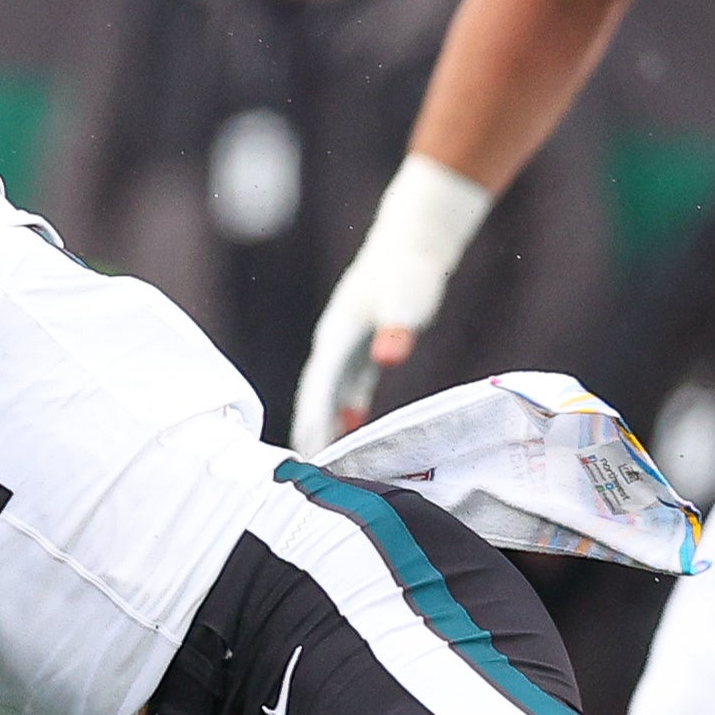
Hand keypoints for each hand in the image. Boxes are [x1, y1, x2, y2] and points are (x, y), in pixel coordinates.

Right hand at [287, 155, 493, 451]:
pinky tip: (351, 428)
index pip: (321, 388)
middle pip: (315, 395)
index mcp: (338, 336)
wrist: (410, 244)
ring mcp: (343, 345)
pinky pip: (343, 386)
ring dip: (322, 422)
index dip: (317, 421)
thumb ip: (397, 330)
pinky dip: (342, 408)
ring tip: (318, 458)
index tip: (311, 454)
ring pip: (325, 392)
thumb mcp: (407, 301)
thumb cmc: (409, 272)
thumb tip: (388, 359)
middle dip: (310, 429)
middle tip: (303, 470)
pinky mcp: (359, 346)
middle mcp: (333, 343)